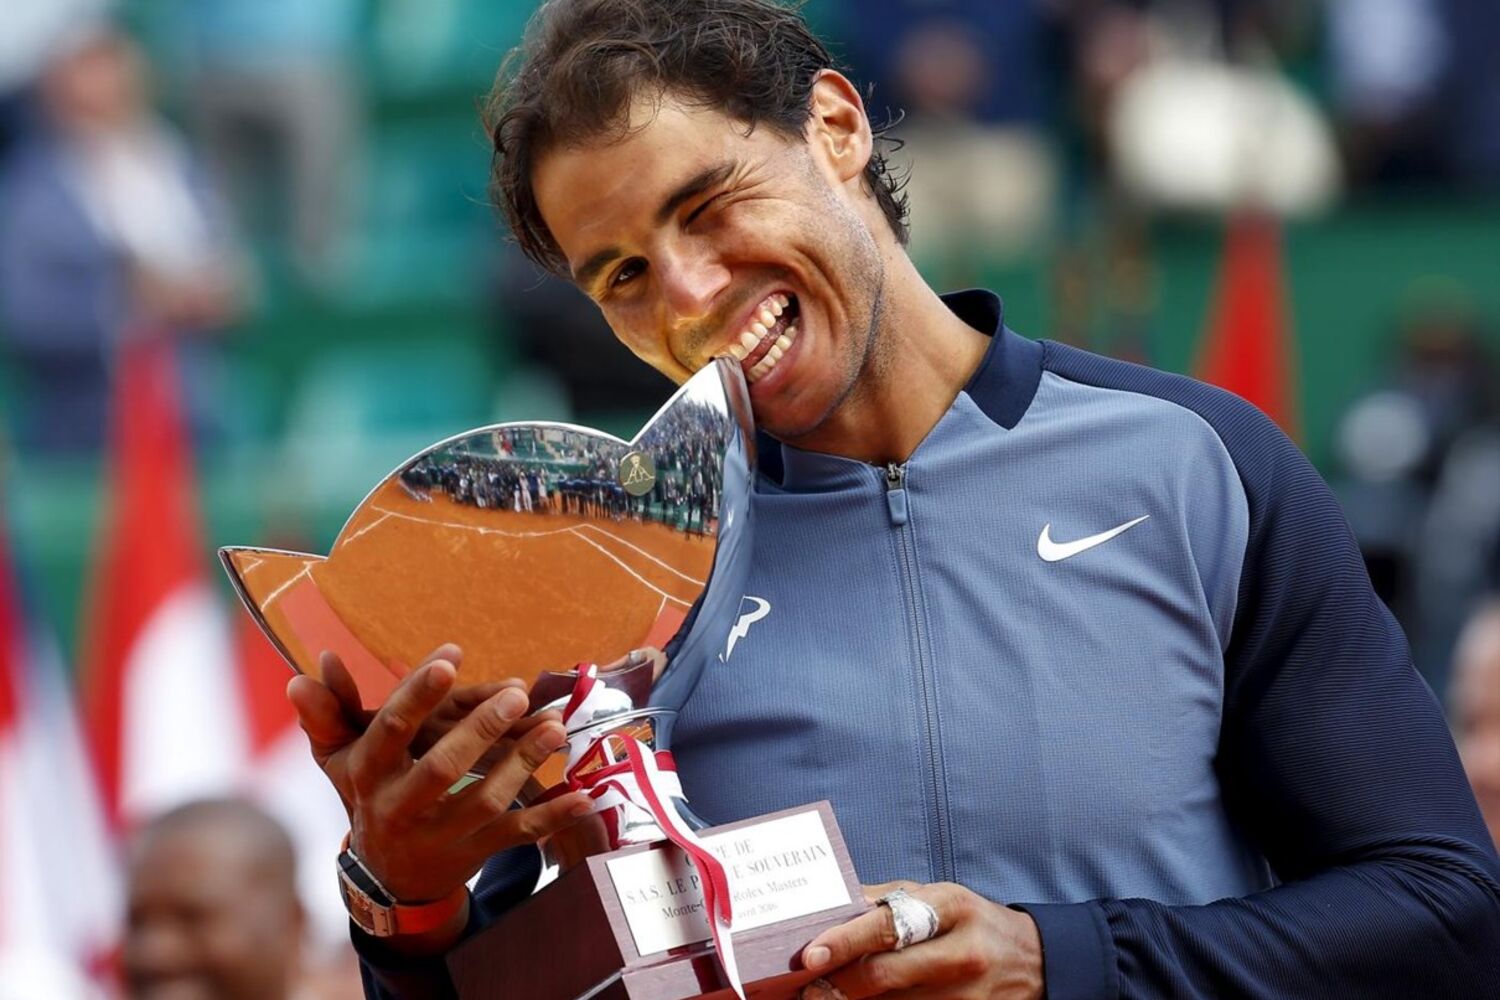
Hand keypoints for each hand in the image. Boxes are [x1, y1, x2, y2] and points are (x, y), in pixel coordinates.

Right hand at [287, 644, 592, 911]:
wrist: (388, 878)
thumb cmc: (368, 797)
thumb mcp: (338, 759)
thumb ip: (325, 714)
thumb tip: (301, 676)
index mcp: (369, 775)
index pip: (391, 729)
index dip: (420, 692)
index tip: (451, 656)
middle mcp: (402, 808)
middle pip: (442, 768)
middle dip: (481, 729)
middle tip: (517, 693)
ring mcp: (442, 835)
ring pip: (486, 800)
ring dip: (524, 763)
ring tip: (555, 727)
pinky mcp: (476, 852)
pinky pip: (518, 835)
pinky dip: (553, 817)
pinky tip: (583, 796)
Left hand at [799, 881, 1043, 998]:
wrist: (1034, 961)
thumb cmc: (972, 923)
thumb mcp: (938, 897)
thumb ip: (886, 900)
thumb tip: (831, 905)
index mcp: (950, 908)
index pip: (887, 926)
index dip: (844, 941)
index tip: (811, 956)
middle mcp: (961, 953)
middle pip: (886, 975)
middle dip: (839, 984)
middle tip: (805, 987)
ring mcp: (968, 996)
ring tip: (825, 996)